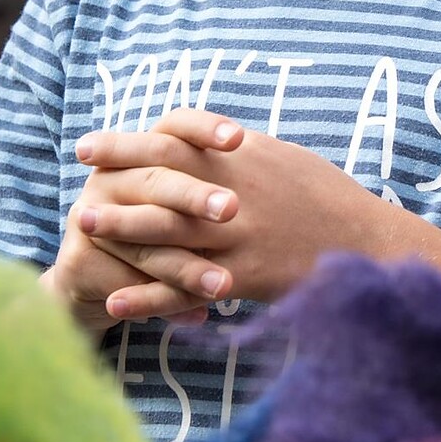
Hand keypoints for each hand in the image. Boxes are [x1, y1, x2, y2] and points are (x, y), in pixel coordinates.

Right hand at [52, 113, 246, 327]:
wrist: (100, 277)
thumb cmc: (167, 229)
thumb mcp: (192, 198)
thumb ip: (224, 179)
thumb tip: (284, 163)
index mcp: (142, 153)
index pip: (175, 126)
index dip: (205, 129)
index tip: (240, 139)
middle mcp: (112, 178)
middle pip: (158, 179)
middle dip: (195, 195)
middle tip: (231, 209)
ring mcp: (89, 218)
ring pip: (143, 240)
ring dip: (186, 266)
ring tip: (224, 286)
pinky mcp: (77, 262)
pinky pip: (124, 282)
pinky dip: (161, 303)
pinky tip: (197, 317)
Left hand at [74, 110, 394, 313]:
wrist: (365, 240)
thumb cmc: (326, 196)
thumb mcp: (283, 158)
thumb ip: (236, 153)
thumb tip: (199, 140)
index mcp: (241, 159)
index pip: (172, 140)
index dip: (126, 143)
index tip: (90, 147)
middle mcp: (233, 193)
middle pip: (161, 182)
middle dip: (114, 181)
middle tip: (75, 182)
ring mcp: (236, 237)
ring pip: (167, 232)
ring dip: (121, 231)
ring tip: (82, 229)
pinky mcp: (242, 277)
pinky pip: (185, 288)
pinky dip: (147, 296)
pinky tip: (115, 301)